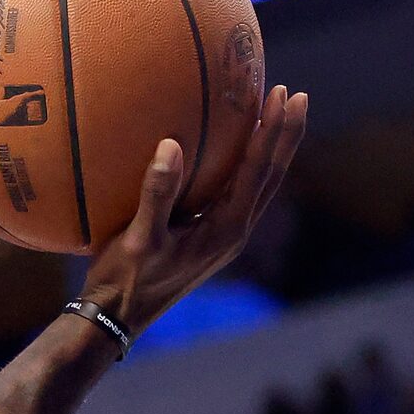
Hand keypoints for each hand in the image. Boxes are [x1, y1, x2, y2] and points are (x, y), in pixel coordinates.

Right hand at [81, 85, 308, 336]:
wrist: (117, 318)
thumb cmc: (124, 279)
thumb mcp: (139, 237)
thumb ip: (157, 193)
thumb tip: (171, 145)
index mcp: (226, 230)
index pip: (258, 171)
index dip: (273, 132)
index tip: (287, 95)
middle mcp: (234, 232)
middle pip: (270, 176)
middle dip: (284, 135)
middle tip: (297, 95)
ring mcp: (224, 237)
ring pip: (259, 186)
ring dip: (269, 150)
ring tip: (275, 117)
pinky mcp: (210, 239)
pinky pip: (238, 194)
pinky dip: (244, 166)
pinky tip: (232, 153)